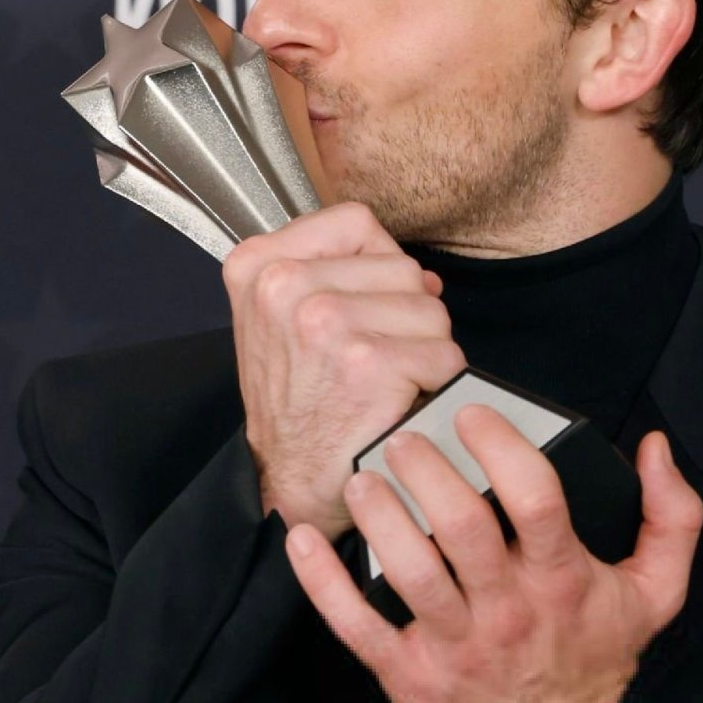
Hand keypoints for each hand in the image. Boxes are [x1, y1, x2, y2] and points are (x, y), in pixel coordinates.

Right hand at [222, 201, 466, 543]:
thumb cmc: (296, 403)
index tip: (365, 301)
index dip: (378, 260)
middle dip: (405, 313)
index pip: (355, 221)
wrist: (294, 481)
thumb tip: (421, 275)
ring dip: (423, 349)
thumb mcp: (284, 318)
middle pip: (400, 266)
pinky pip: (444, 353)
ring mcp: (325, 320)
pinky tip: (398, 402)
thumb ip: (339, 272)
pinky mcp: (368, 361)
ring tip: (383, 381)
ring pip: (429, 308)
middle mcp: (284, 285)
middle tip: (370, 358)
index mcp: (258, 265)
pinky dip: (436, 383)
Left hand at [283, 404, 702, 702]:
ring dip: (377, 515)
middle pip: (461, 527)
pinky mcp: (410, 677)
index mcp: (563, 581)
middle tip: (403, 436)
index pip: (536, 500)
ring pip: (408, 570)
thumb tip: (654, 447)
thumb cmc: (598, 661)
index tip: (472, 414)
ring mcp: (454, 647)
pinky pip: (356, 626)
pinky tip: (302, 539)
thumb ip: (672, 515)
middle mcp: (507, 612)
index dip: (501, 448)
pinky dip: (322, 582)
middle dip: (424, 470)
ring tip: (362, 477)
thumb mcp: (657, 592)